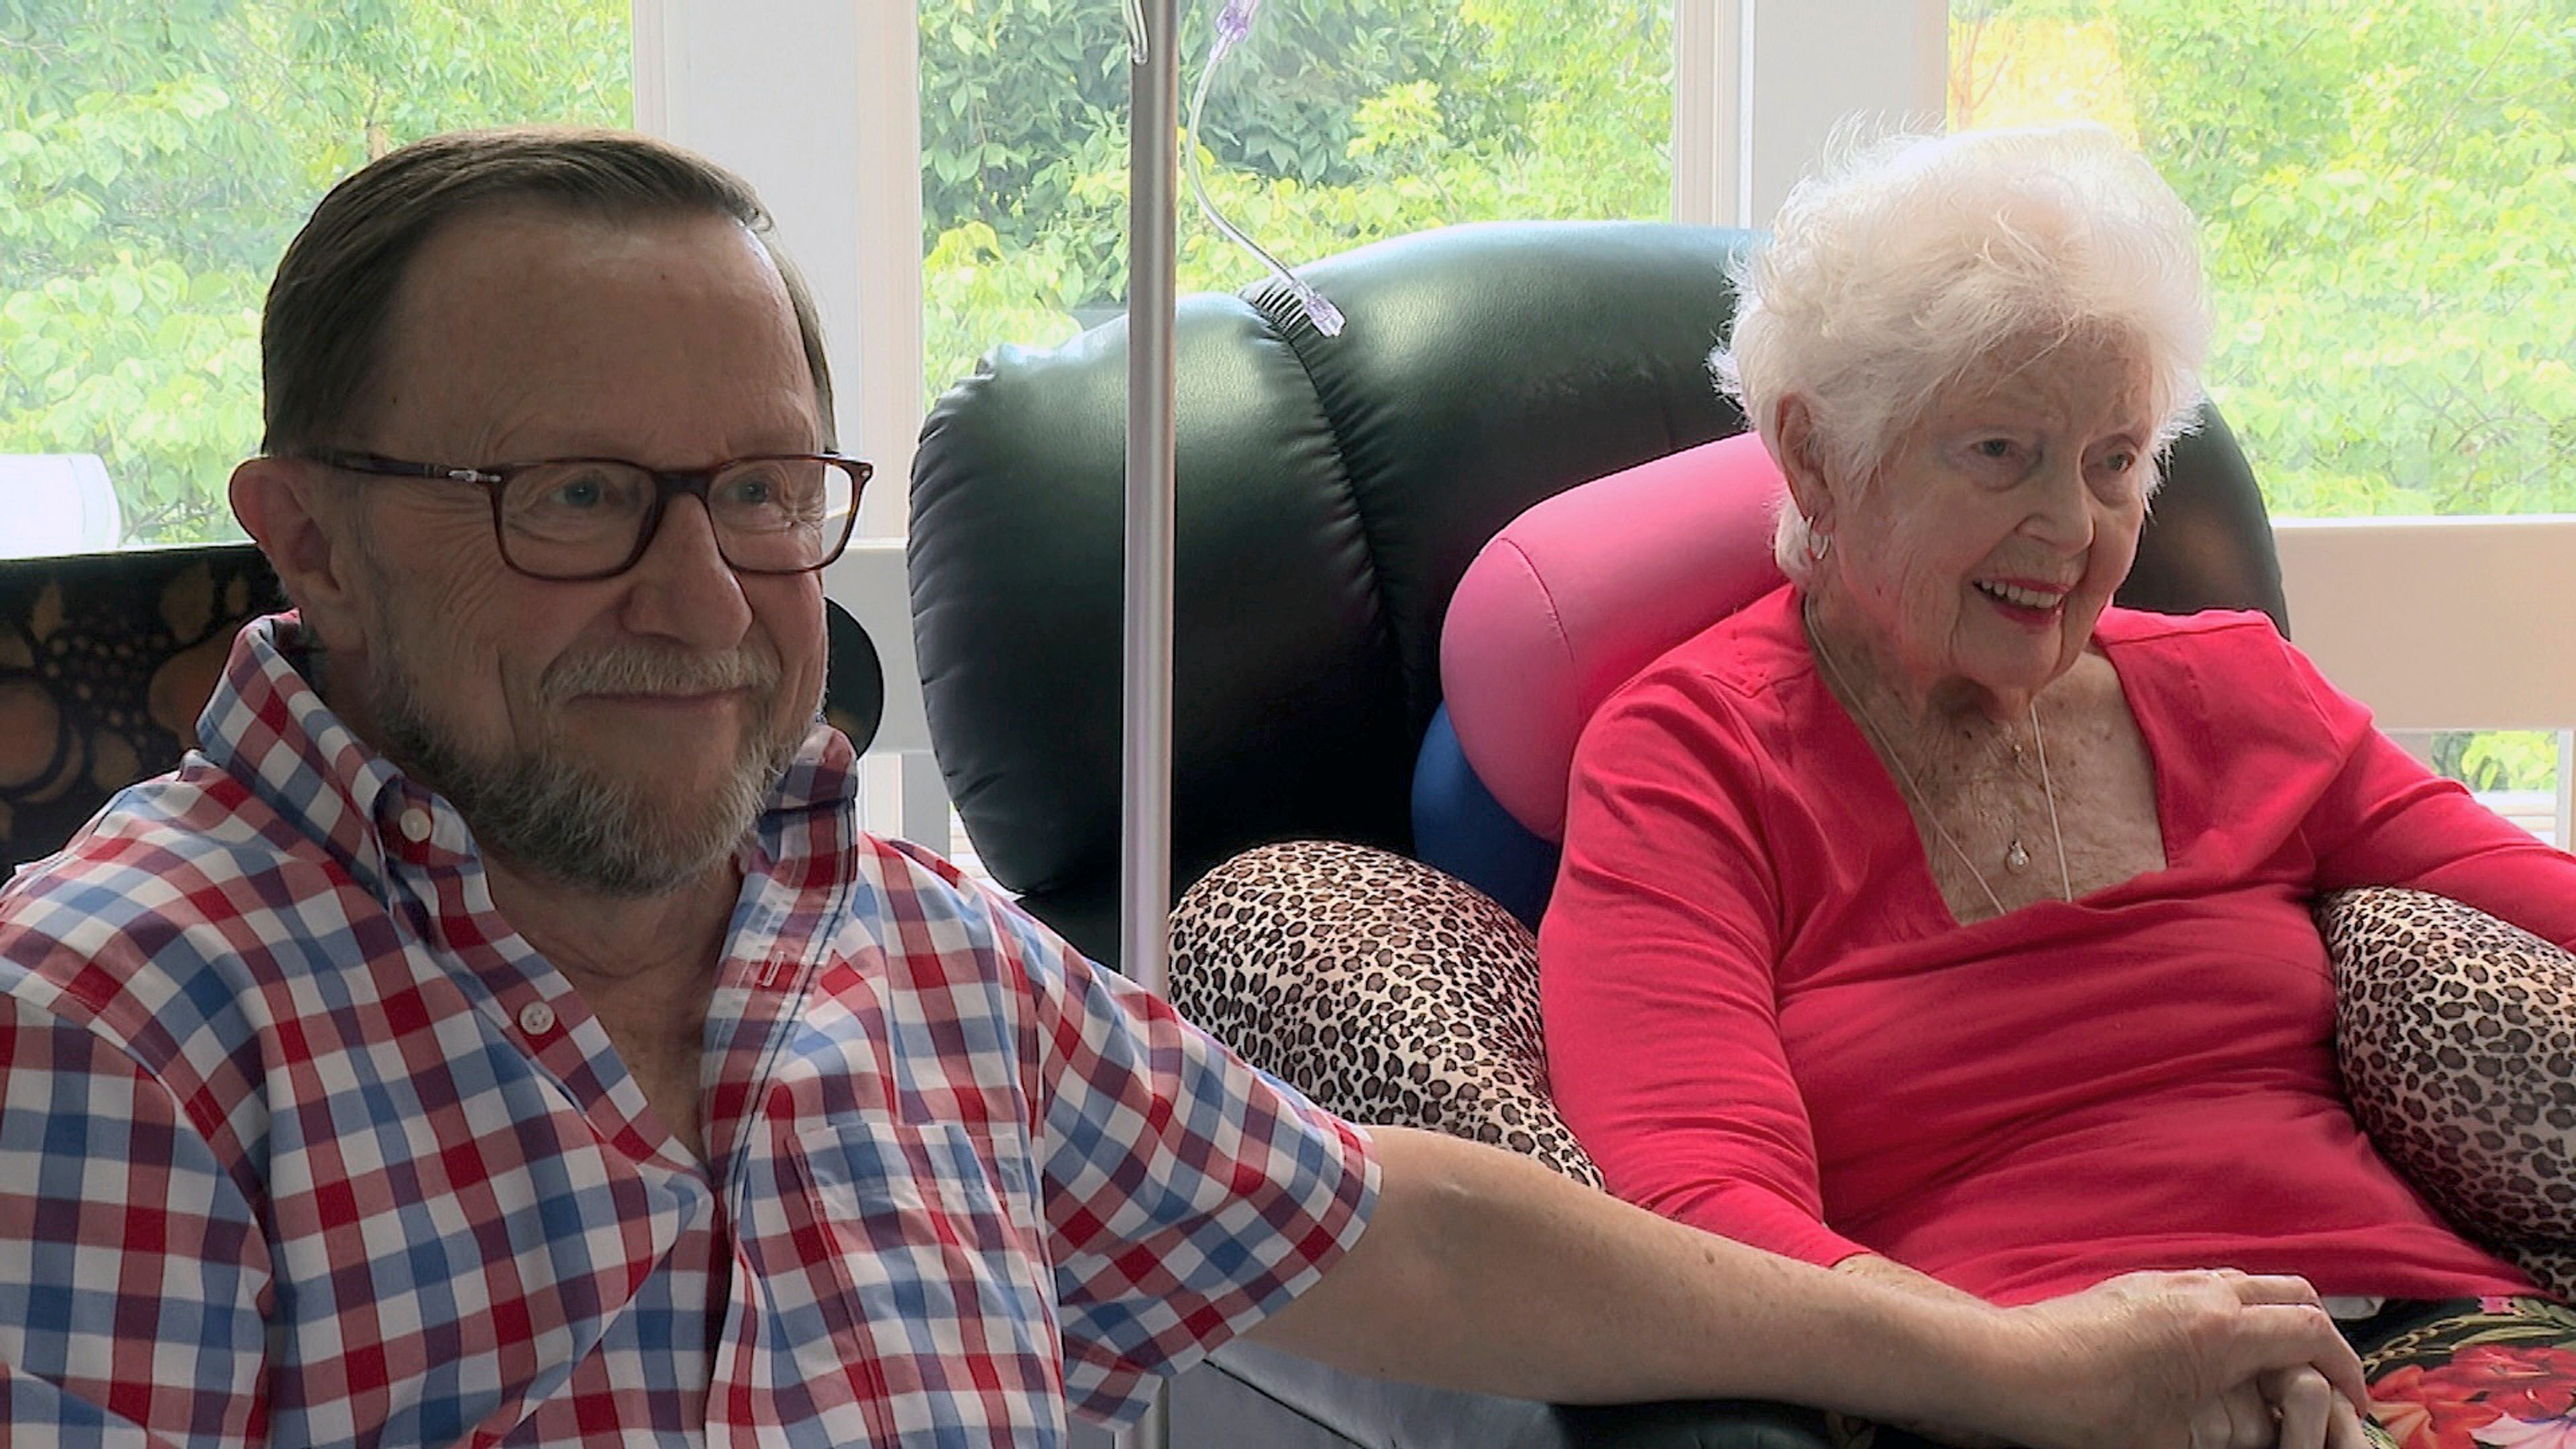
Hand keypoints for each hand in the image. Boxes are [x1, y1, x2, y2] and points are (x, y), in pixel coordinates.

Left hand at [1985, 1270, 2370, 1448]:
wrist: (2013, 1367)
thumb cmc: (2090, 1415)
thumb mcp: (2175, 1442)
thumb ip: (2233, 1434)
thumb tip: (2256, 1435)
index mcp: (2225, 1333)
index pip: (2314, 1332)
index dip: (2345, 1366)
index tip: (2355, 1396)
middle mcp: (2204, 1294)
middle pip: (2292, 1293)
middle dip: (2319, 1332)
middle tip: (2327, 1375)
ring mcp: (2168, 1281)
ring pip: (2246, 1283)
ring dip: (2273, 1316)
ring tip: (2278, 1362)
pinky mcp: (2137, 1283)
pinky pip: (2205, 1285)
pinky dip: (2232, 1309)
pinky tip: (2220, 1347)